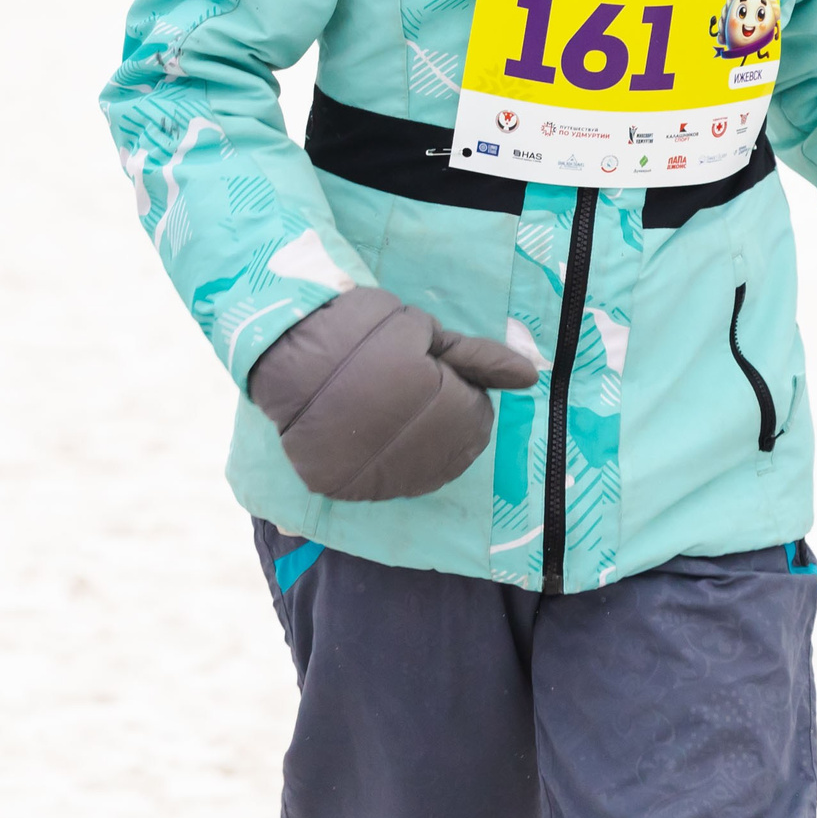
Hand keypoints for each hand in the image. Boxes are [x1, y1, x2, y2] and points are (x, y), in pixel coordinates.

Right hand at [247, 286, 537, 501]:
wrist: (285, 345)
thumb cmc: (361, 329)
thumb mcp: (426, 332)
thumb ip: (480, 359)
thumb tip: (531, 376)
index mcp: (441, 408)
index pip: (475, 418)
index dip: (455, 392)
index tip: (425, 372)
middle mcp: (412, 451)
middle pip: (451, 452)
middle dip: (437, 423)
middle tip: (400, 393)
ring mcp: (374, 475)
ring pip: (417, 476)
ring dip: (410, 449)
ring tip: (381, 413)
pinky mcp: (341, 489)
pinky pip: (377, 487)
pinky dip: (378, 466)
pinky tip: (364, 435)